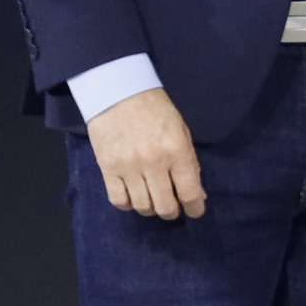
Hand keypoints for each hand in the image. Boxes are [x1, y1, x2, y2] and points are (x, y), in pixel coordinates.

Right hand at [88, 88, 206, 220]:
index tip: (195, 211)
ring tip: (153, 201)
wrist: (118, 93)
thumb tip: (198, 194)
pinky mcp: (107, 168)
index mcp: (177, 151)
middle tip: (172, 207)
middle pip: (165, 206)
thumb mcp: (182, 132)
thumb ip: (190, 164)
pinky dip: (128, 204)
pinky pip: (119, 200)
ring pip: (142, 206)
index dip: (195, 208)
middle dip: (172, 212)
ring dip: (151, 209)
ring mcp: (128, 167)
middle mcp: (153, 162)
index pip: (189, 193)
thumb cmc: (156, 111)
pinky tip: (133, 196)